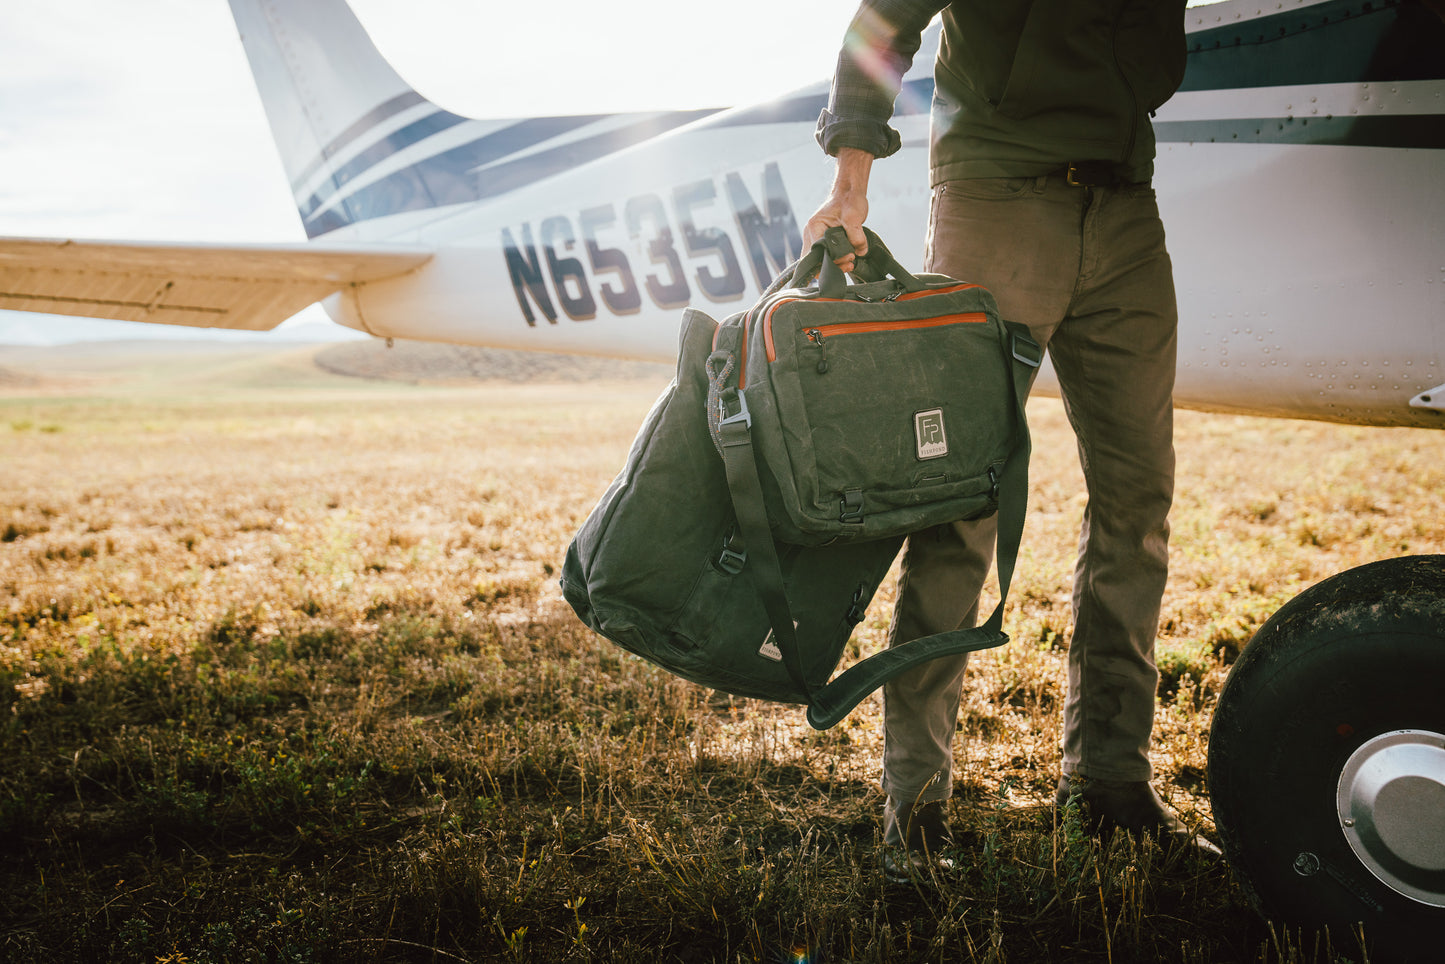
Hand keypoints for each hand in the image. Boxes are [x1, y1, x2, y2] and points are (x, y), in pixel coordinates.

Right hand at [803, 148, 873, 273]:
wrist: (849, 192)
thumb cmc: (848, 200)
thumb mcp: (854, 217)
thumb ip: (856, 236)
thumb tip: (860, 252)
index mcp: (814, 227)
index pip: (816, 253)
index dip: (831, 260)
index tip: (848, 258)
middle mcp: (811, 234)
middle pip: (814, 260)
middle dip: (831, 265)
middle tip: (850, 263)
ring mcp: (816, 237)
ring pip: (819, 260)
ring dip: (834, 264)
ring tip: (850, 262)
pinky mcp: (823, 240)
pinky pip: (825, 255)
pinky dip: (835, 260)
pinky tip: (848, 259)